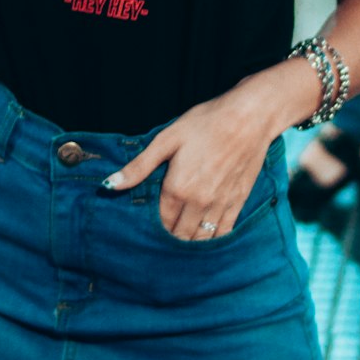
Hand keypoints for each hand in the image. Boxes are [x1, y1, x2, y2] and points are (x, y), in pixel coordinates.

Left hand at [102, 93, 274, 240]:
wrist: (249, 117)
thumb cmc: (206, 123)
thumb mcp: (167, 139)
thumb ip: (139, 166)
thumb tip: (110, 184)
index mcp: (177, 189)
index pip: (160, 223)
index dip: (152, 227)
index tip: (146, 228)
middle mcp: (198, 203)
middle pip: (179, 235)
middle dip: (169, 237)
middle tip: (162, 234)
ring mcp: (220, 205)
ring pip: (200, 238)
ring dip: (189, 241)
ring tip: (180, 237)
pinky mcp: (238, 202)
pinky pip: (222, 232)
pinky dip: (211, 239)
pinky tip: (204, 236)